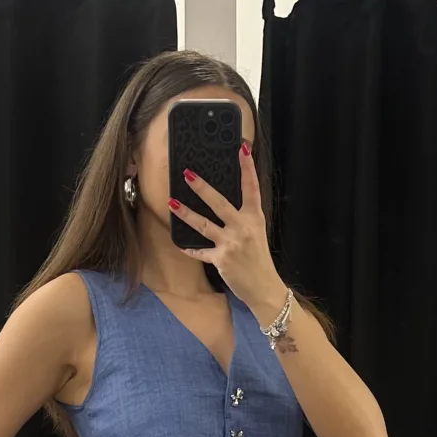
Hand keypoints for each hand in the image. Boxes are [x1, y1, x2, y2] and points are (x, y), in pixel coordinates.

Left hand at [169, 144, 286, 314]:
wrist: (264, 288)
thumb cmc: (259, 259)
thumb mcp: (257, 233)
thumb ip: (243, 218)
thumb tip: (225, 204)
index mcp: (255, 218)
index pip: (251, 188)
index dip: (247, 168)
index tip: (241, 149)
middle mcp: (243, 227)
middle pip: (220, 203)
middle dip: (202, 188)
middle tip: (187, 174)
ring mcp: (231, 243)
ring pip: (204, 225)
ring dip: (186, 213)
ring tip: (171, 203)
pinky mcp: (221, 259)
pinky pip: (200, 252)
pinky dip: (190, 248)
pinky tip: (179, 243)